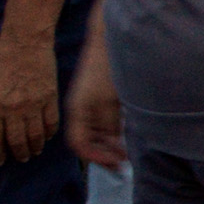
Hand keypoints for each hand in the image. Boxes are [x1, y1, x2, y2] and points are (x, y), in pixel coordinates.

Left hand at [0, 33, 60, 164]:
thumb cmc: (0, 62)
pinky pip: (51, 122)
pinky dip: (50, 133)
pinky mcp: (50, 98)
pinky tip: (47, 137)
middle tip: (20, 158)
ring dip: (35, 147)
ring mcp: (33, 104)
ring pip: (35, 135)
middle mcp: (12, 108)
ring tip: (34, 151)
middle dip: (18, 153)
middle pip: (16, 140)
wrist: (25, 43)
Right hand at [66, 31, 124, 169]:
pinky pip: (100, 122)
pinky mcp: (97, 97)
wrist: (108, 40)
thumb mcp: (112, 101)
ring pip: (94, 133)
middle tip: (123, 163)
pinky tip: (124, 135)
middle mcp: (80, 110)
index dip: (95, 157)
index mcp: (78, 111)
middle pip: (85, 141)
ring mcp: (88, 103)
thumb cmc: (110, 69)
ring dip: (107, 145)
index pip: (79, 144)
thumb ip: (111, 125)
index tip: (115, 163)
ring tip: (125, 153)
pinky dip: (110, 132)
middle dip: (103, 154)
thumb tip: (113, 144)